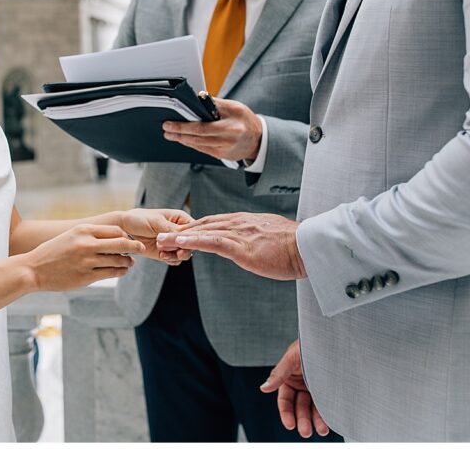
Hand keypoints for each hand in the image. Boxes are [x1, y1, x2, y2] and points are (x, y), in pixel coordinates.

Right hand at [23, 224, 143, 291]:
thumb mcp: (71, 235)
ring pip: (118, 260)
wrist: (34, 270)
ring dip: (128, 262)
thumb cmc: (54, 251)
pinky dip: (120, 271)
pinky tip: (122, 270)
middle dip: (135, 247)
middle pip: (121, 244)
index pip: (115, 230)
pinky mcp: (86, 277)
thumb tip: (117, 236)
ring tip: (130, 262)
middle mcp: (86, 244)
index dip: (125, 235)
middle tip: (142, 248)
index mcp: (83, 230)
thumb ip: (92, 235)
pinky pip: (111, 273)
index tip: (130, 239)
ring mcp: (87, 262)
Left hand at [117, 208, 193, 264]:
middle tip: (178, 252)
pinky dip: (170, 260)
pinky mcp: (166, 253)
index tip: (186, 241)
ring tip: (163, 252)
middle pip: (191, 244)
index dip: (193, 237)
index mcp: (180, 219)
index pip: (195, 229)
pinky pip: (174, 260)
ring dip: (175, 255)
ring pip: (184, 254)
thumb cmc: (139, 219)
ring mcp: (173, 243)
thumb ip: (172, 229)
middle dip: (185, 249)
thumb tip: (185, 236)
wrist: (124, 229)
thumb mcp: (156, 222)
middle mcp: (179, 232)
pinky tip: (161, 255)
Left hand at [155, 212, 305, 279]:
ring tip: (161, 240)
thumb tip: (254, 242)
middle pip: (203, 225)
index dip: (194, 228)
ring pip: (202, 233)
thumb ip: (257, 237)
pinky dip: (194, 242)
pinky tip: (180, 243)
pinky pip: (213, 243)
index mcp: (245, 221)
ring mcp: (239, 234)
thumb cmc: (295, 246)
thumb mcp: (271, 237)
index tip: (179, 233)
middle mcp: (238, 223)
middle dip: (180, 231)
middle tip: (161, 235)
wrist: (309, 247)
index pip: (214, 222)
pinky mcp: (242, 247)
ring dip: (179, 237)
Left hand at [162, 98, 261, 161]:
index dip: (183, 127)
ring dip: (182, 140)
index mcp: (231, 127)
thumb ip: (215, 104)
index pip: (201, 128)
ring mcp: (223, 150)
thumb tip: (196, 99)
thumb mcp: (234, 107)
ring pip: (198, 145)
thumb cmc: (245, 120)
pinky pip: (202, 150)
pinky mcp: (221, 156)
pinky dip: (191, 144)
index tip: (170, 124)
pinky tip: (183, 139)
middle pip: (197, 138)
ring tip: (170, 134)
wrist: (259, 140)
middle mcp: (227, 141)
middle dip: (179, 134)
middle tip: (166, 130)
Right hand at [260, 339, 330, 437]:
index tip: (290, 424)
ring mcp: (316, 386)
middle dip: (302, 420)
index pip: (285, 399)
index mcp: (289, 375)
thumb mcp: (293, 357)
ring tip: (321, 431)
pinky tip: (329, 422)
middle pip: (299, 406)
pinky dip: (327, 414)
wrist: (333, 336)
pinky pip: (327, 404)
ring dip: (315, 420)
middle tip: (306, 432)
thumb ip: (279, 374)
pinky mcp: (330, 388)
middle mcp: (302, 383)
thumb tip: (263, 388)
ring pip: (314, 408)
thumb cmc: (311, 343)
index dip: (286, 412)